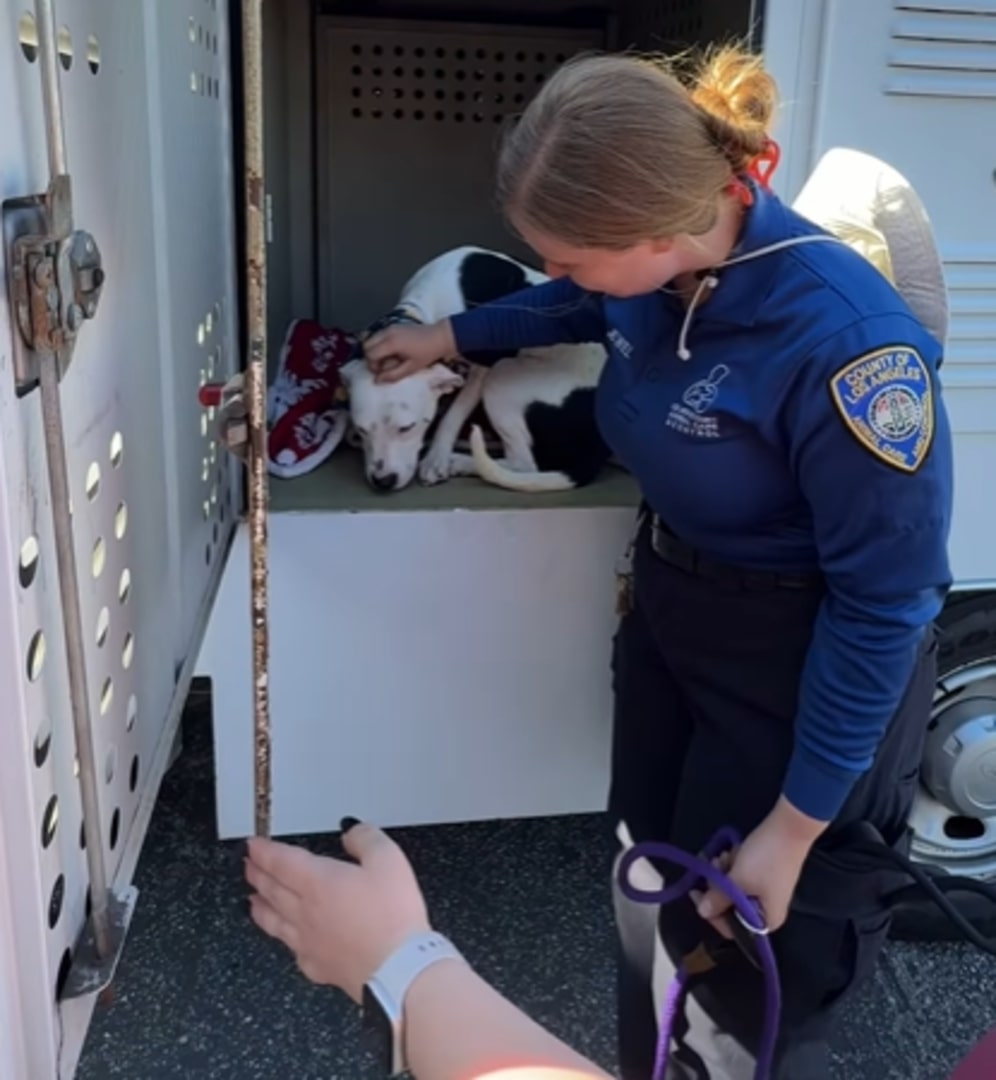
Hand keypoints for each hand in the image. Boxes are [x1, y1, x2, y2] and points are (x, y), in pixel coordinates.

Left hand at [245, 820, 430, 1001]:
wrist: (397, 971)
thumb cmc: (393, 917)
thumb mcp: (388, 859)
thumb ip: (366, 838)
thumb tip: (352, 832)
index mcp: (318, 882)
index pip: (280, 862)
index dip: (263, 851)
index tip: (253, 845)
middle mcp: (306, 912)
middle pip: (272, 889)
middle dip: (257, 874)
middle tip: (248, 866)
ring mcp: (309, 942)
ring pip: (274, 921)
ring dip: (260, 906)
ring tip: (251, 900)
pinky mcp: (319, 967)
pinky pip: (291, 949)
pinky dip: (282, 938)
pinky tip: (286, 938)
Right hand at [364, 320, 456, 382]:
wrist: (440, 337)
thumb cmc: (427, 353)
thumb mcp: (411, 368)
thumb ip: (393, 375)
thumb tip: (376, 381)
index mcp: (391, 343)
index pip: (370, 354)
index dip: (372, 366)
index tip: (381, 372)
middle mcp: (387, 332)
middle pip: (367, 345)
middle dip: (370, 358)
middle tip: (382, 367)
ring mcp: (390, 327)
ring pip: (371, 339)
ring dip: (374, 350)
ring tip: (387, 359)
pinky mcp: (393, 326)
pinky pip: (378, 335)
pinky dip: (379, 344)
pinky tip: (391, 351)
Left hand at [695, 797, 828, 936]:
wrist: (789, 828)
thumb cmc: (765, 860)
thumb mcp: (738, 881)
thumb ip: (718, 899)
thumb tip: (702, 912)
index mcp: (766, 920)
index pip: (731, 928)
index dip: (711, 912)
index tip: (695, 892)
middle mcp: (767, 911)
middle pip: (731, 907)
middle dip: (717, 886)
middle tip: (712, 866)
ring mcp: (766, 892)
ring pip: (734, 889)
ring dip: (724, 872)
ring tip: (722, 856)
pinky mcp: (764, 875)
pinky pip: (742, 877)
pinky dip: (734, 866)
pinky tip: (732, 851)